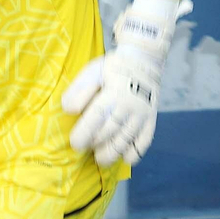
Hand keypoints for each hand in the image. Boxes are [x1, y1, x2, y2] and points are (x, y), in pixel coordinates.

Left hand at [62, 0, 191, 166]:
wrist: (144, 60)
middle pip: (110, 132)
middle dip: (96, 144)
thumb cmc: (112, 68)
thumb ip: (78, 90)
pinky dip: (136, 152)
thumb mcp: (91, 71)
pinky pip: (145, 140)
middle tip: (86, 148)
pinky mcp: (151, 119)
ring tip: (101, 158)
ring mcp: (142, 114)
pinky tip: (125, 157)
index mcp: (112, 93)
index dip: (84, 134)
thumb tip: (68, 110)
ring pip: (127, 140)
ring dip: (113, 152)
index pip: (96, 118)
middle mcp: (129, 106)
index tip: (75, 144)